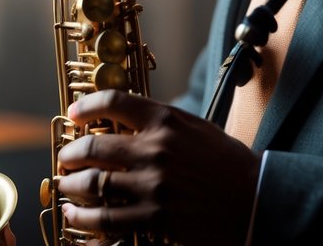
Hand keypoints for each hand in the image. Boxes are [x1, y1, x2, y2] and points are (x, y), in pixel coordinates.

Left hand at [56, 90, 258, 244]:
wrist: (256, 201)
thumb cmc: (229, 165)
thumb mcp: (198, 129)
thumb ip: (164, 124)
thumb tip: (127, 125)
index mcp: (168, 120)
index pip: (115, 102)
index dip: (87, 106)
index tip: (75, 113)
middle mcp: (156, 149)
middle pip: (95, 147)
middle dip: (71, 154)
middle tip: (65, 159)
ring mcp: (154, 185)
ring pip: (94, 185)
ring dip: (72, 187)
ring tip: (66, 188)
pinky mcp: (155, 218)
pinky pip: (107, 220)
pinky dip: (85, 218)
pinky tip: (77, 216)